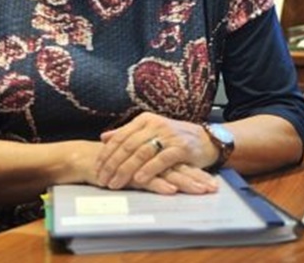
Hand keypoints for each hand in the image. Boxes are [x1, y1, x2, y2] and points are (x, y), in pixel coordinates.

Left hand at [94, 112, 218, 193]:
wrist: (207, 139)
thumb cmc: (176, 138)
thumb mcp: (150, 131)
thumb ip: (128, 134)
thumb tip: (104, 137)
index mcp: (145, 120)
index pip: (120, 136)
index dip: (106, 153)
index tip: (97, 168)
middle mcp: (155, 124)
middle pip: (127, 145)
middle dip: (112, 164)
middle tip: (102, 179)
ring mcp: (168, 135)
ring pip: (141, 152)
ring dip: (126, 170)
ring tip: (115, 183)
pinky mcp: (180, 148)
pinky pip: (161, 159)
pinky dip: (148, 170)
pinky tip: (139, 180)